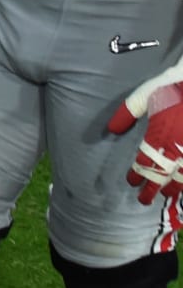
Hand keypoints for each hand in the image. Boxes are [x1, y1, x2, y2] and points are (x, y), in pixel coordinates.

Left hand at [107, 59, 182, 203]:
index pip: (145, 162)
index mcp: (160, 135)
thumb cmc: (171, 87)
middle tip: (144, 200)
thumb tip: (111, 130)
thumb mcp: (143, 96)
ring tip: (167, 195)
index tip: (130, 181)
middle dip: (153, 189)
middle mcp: (178, 147)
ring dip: (175, 188)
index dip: (137, 173)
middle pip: (164, 175)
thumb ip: (126, 113)